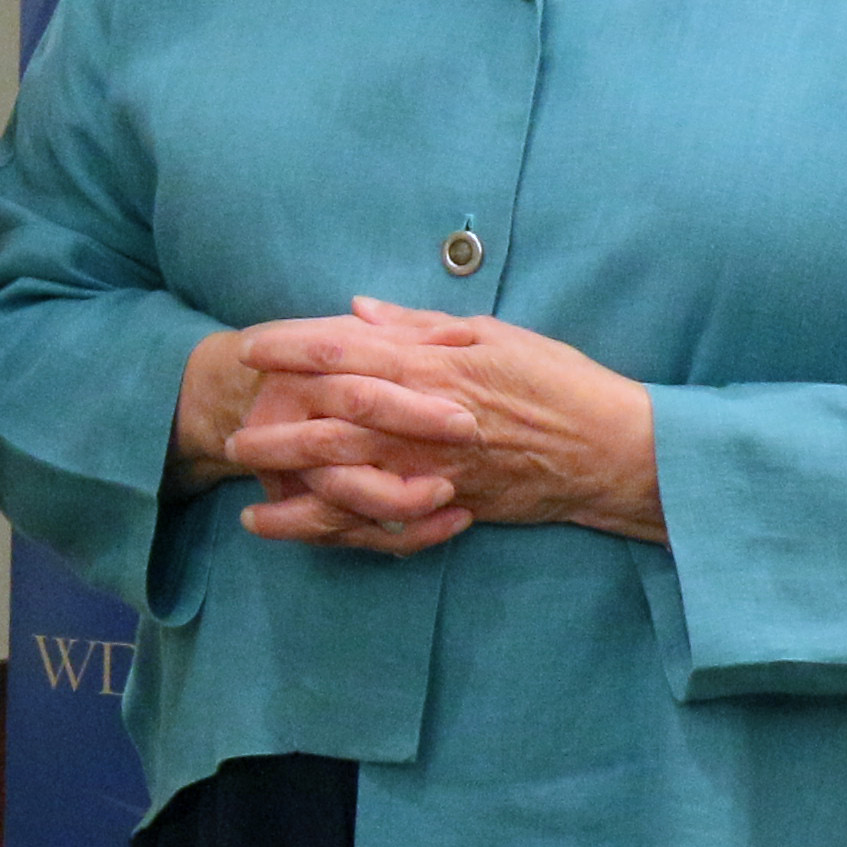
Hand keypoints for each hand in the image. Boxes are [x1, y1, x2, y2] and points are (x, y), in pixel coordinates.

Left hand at [180, 309, 663, 551]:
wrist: (615, 450)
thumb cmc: (560, 383)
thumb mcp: (493, 335)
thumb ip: (419, 326)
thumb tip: (357, 311)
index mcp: (436, 368)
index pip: (347, 354)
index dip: (292, 350)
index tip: (249, 346)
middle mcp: (428, 421)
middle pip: (335, 422)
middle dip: (278, 426)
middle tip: (231, 430)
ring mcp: (437, 469)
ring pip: (352, 483)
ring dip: (296, 491)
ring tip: (248, 499)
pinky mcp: (451, 505)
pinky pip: (383, 525)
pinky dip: (340, 533)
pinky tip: (305, 536)